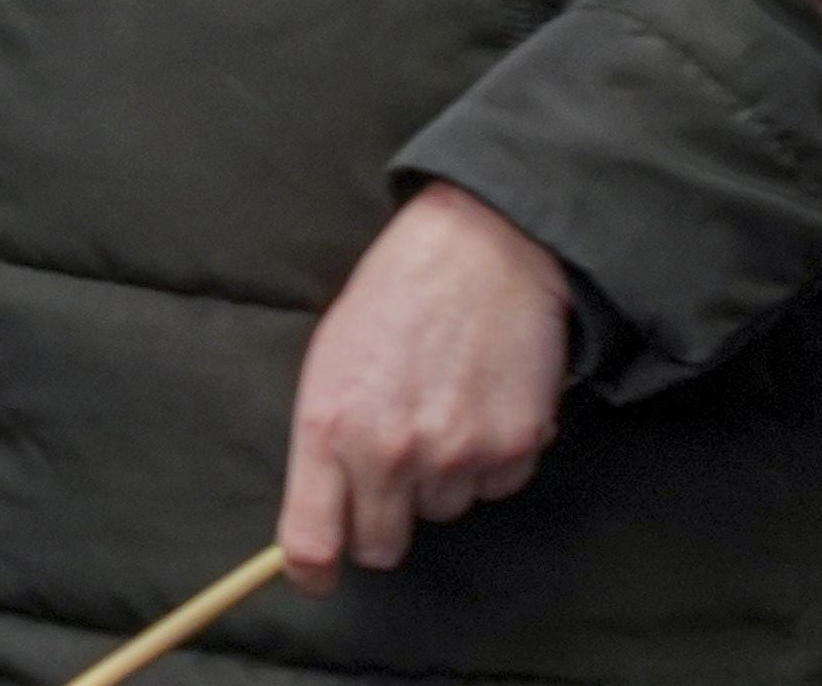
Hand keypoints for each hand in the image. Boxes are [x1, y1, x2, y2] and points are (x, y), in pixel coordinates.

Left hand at [281, 184, 566, 587]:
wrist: (482, 248)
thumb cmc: (397, 296)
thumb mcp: (331, 359)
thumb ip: (324, 440)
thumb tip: (325, 509)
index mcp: (329, 426)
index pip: (309, 542)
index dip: (313, 570)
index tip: (319, 574)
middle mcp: (389, 452)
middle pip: (382, 547)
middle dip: (384, 519)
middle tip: (395, 464)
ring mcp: (454, 455)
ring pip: (442, 512)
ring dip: (441, 478)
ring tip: (444, 405)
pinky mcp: (512, 449)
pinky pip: (495, 488)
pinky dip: (491, 459)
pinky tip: (483, 402)